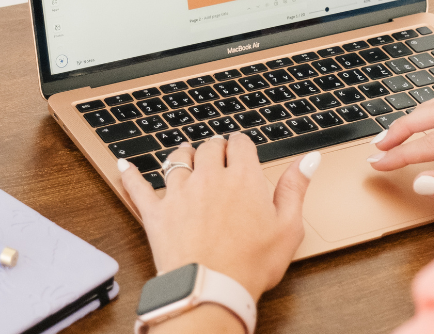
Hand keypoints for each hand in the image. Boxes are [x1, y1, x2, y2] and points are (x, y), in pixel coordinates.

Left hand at [118, 134, 320, 300]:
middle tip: (218, 155)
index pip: (240, 143)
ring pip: (177, 159)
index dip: (241, 145)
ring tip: (186, 157)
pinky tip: (124, 165)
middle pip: (209, 147)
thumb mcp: (288, 228)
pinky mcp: (156, 213)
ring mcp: (179, 193)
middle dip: (215, 148)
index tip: (242, 150)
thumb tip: (309, 160)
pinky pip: (138, 187)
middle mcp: (209, 178)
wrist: (211, 290)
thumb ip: (296, 188)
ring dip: (183, 155)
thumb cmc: (251, 265)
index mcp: (243, 178)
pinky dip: (130, 174)